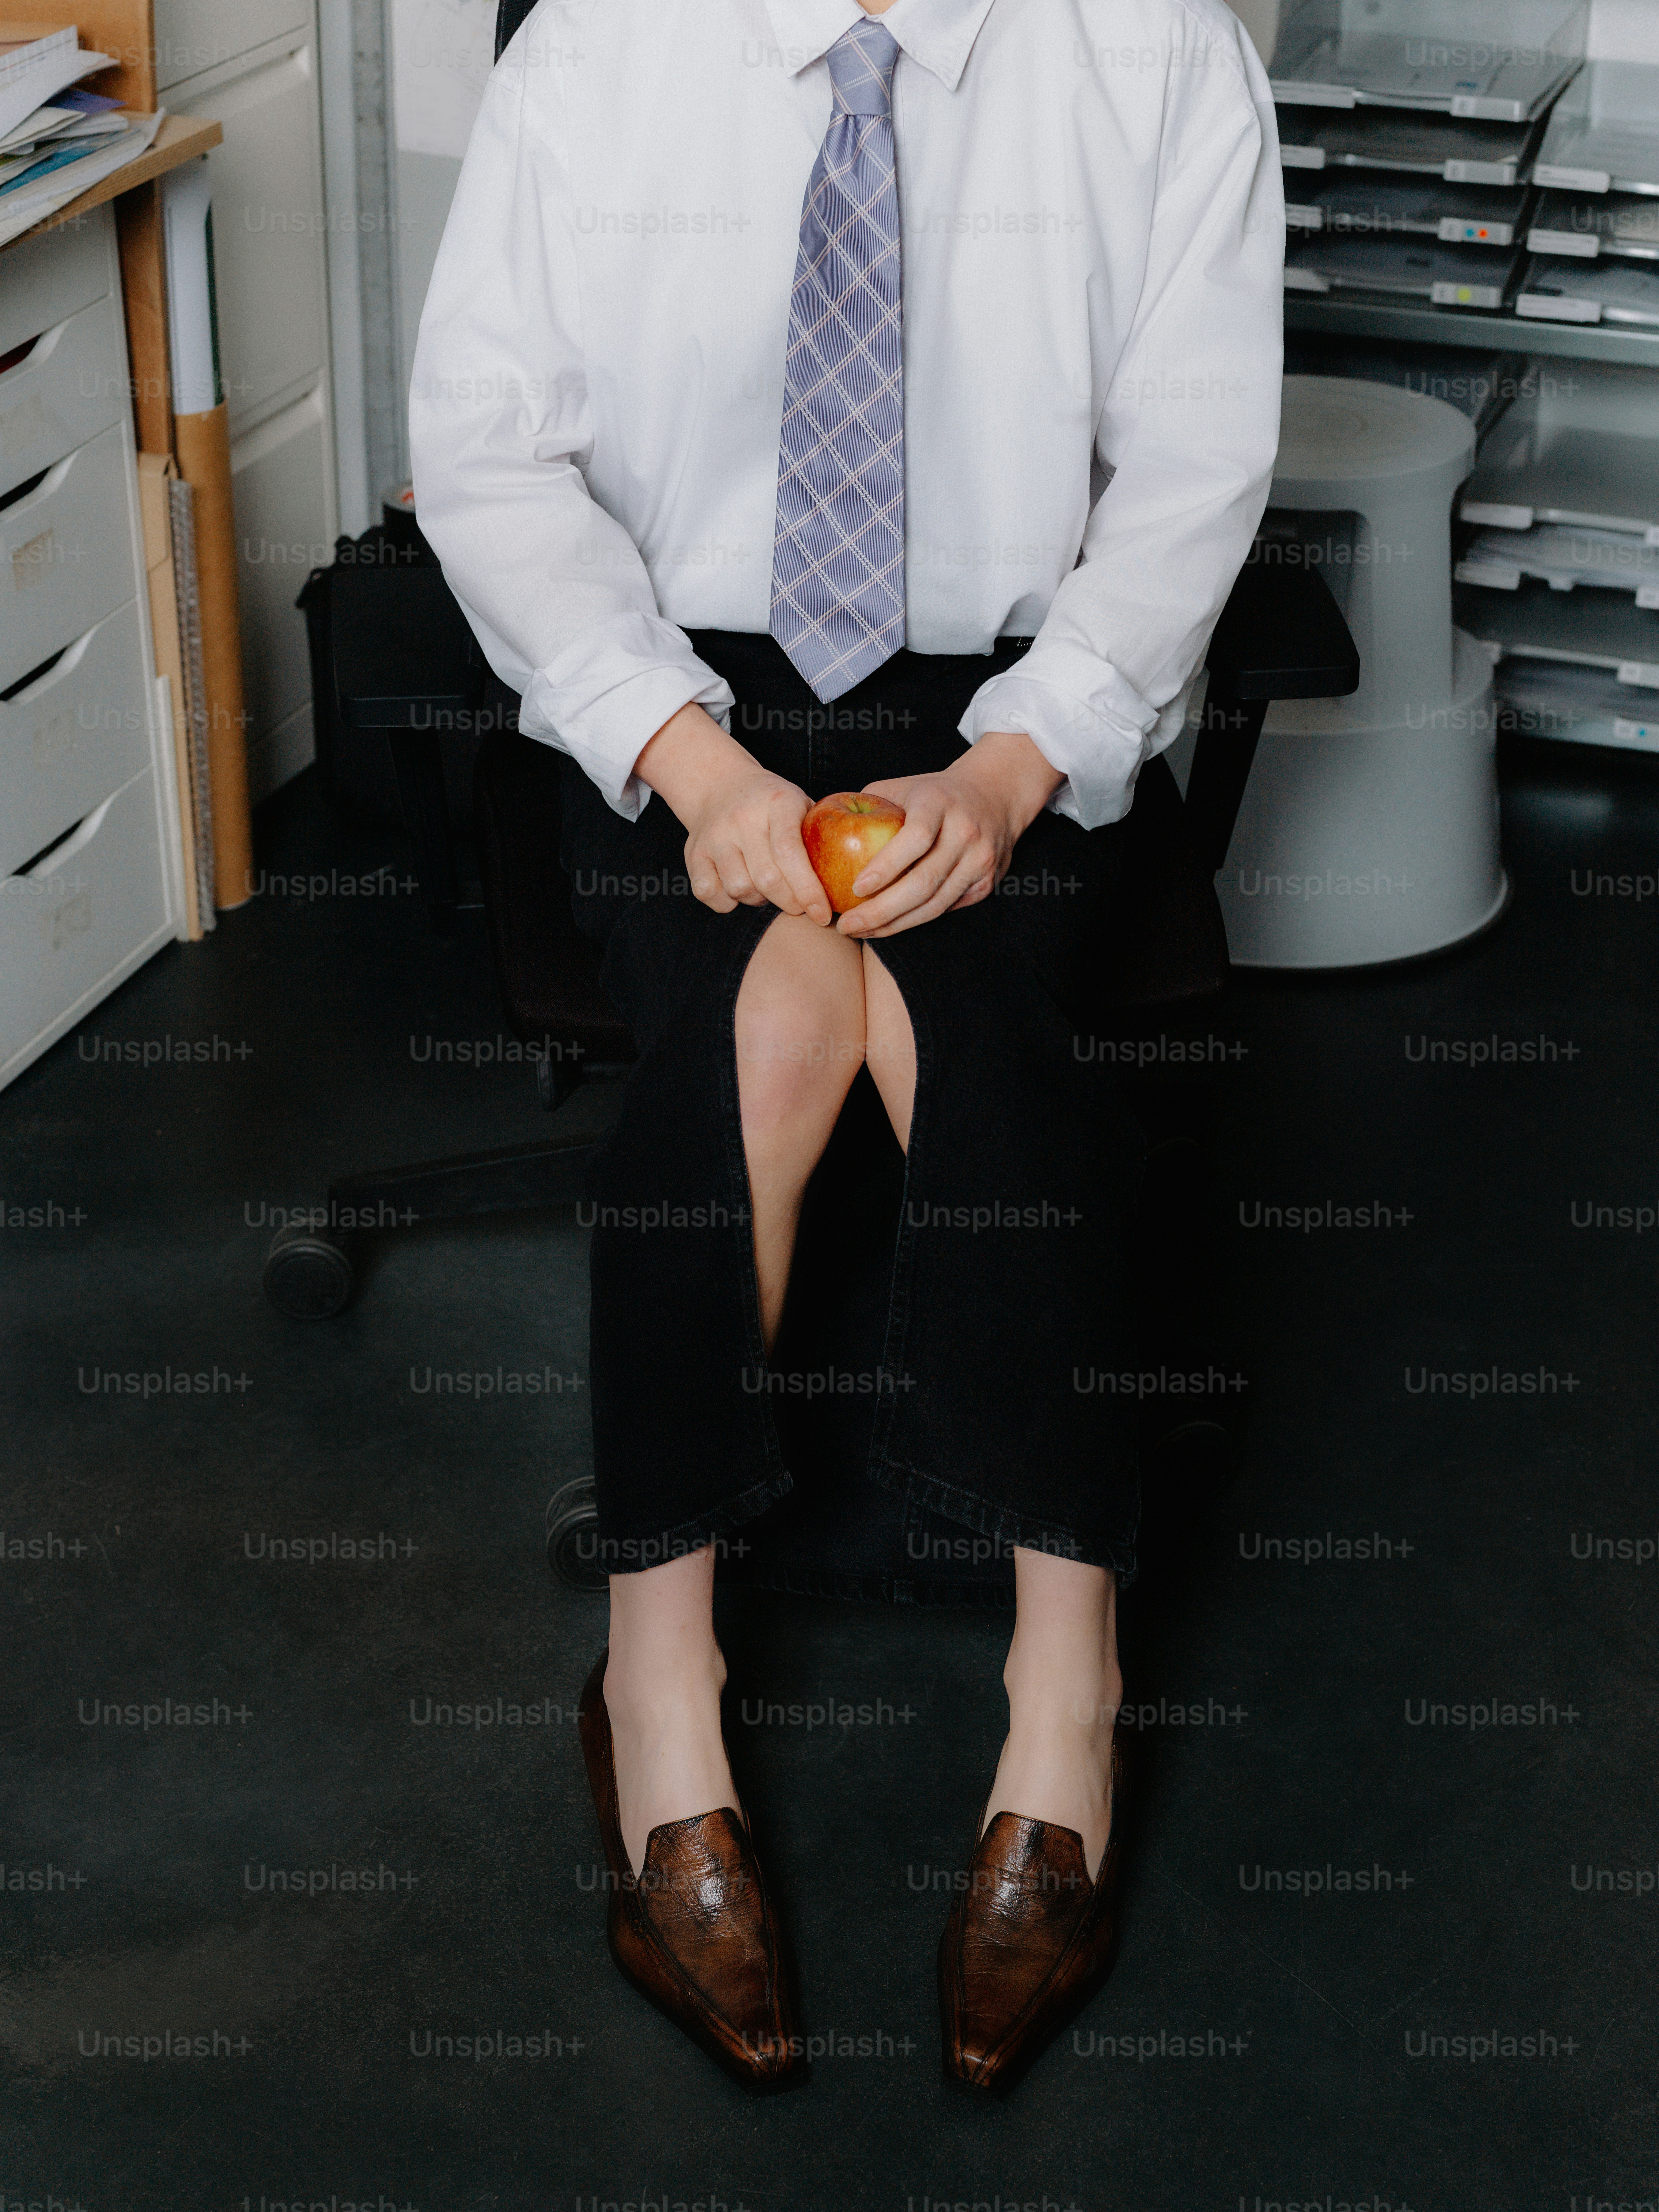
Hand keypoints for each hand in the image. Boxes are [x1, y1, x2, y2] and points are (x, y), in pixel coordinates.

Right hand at [634, 701, 830, 924]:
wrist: (721, 784)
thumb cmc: (774, 805)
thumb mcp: (802, 806)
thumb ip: (823, 835)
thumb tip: (855, 882)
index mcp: (777, 803)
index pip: (791, 854)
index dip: (809, 891)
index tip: (823, 915)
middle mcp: (742, 818)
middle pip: (768, 879)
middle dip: (790, 903)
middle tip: (801, 906)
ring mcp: (715, 835)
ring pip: (740, 889)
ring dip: (759, 900)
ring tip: (768, 890)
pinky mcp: (694, 852)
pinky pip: (710, 894)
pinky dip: (727, 902)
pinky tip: (740, 891)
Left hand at [835, 730, 1064, 939]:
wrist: (995, 794)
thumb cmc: (932, 793)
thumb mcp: (899, 787)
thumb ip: (864, 806)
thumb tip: (816, 829)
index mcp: (939, 803)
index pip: (916, 838)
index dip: (885, 867)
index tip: (854, 889)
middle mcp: (965, 832)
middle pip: (924, 882)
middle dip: (881, 911)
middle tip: (846, 925)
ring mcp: (980, 859)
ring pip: (935, 904)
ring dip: (895, 924)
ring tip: (861, 931)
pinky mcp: (987, 881)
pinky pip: (947, 909)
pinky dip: (916, 920)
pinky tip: (890, 926)